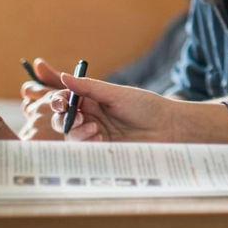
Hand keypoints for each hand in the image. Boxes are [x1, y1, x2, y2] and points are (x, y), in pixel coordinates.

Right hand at [22, 65, 225, 142]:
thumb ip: (89, 87)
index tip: (61, 103)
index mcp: (93, 100)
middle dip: (64, 119)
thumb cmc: (146, 107)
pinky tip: (100, 140)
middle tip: (78, 118)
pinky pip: (83, 149)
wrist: (168, 129)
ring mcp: (95, 134)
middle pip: (63, 119)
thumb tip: (63, 76)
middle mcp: (91, 117)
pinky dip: (86, 144)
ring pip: (70, 136)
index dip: (59, 101)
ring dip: (77, 132)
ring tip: (96, 131)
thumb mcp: (117, 94)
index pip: (67, 99)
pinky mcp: (102, 150)